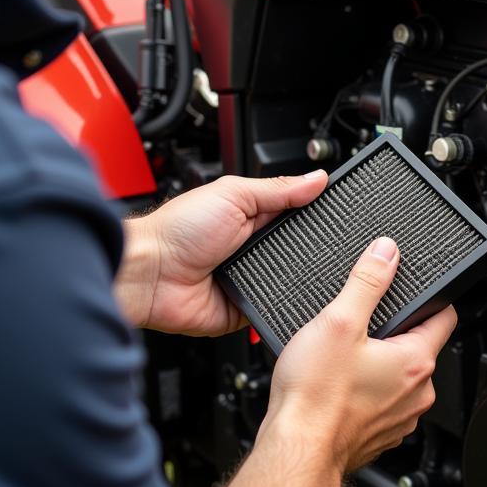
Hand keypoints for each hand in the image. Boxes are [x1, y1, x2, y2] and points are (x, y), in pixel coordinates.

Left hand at [116, 171, 327, 336]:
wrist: (150, 274)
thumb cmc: (177, 230)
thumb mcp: (233, 195)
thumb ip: (278, 189)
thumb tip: (316, 178)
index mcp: (250, 216)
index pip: (294, 213)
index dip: (313, 212)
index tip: (336, 209)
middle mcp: (251, 248)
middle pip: (297, 249)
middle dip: (306, 247)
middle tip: (315, 242)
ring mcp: (249, 278)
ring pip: (290, 279)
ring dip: (292, 274)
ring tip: (289, 266)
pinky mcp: (245, 308)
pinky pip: (273, 307)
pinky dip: (278, 302)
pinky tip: (279, 291)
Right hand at [262, 237, 458, 473]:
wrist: (296, 448)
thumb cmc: (315, 395)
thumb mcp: (339, 321)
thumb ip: (367, 281)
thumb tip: (386, 252)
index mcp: (416, 361)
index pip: (445, 316)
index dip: (431, 297)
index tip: (413, 290)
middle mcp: (417, 394)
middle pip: (419, 345)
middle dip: (395, 331)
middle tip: (362, 323)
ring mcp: (400, 418)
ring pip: (399, 376)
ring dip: (380, 364)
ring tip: (344, 357)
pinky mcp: (380, 434)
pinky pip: (382, 402)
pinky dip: (366, 391)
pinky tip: (338, 386)